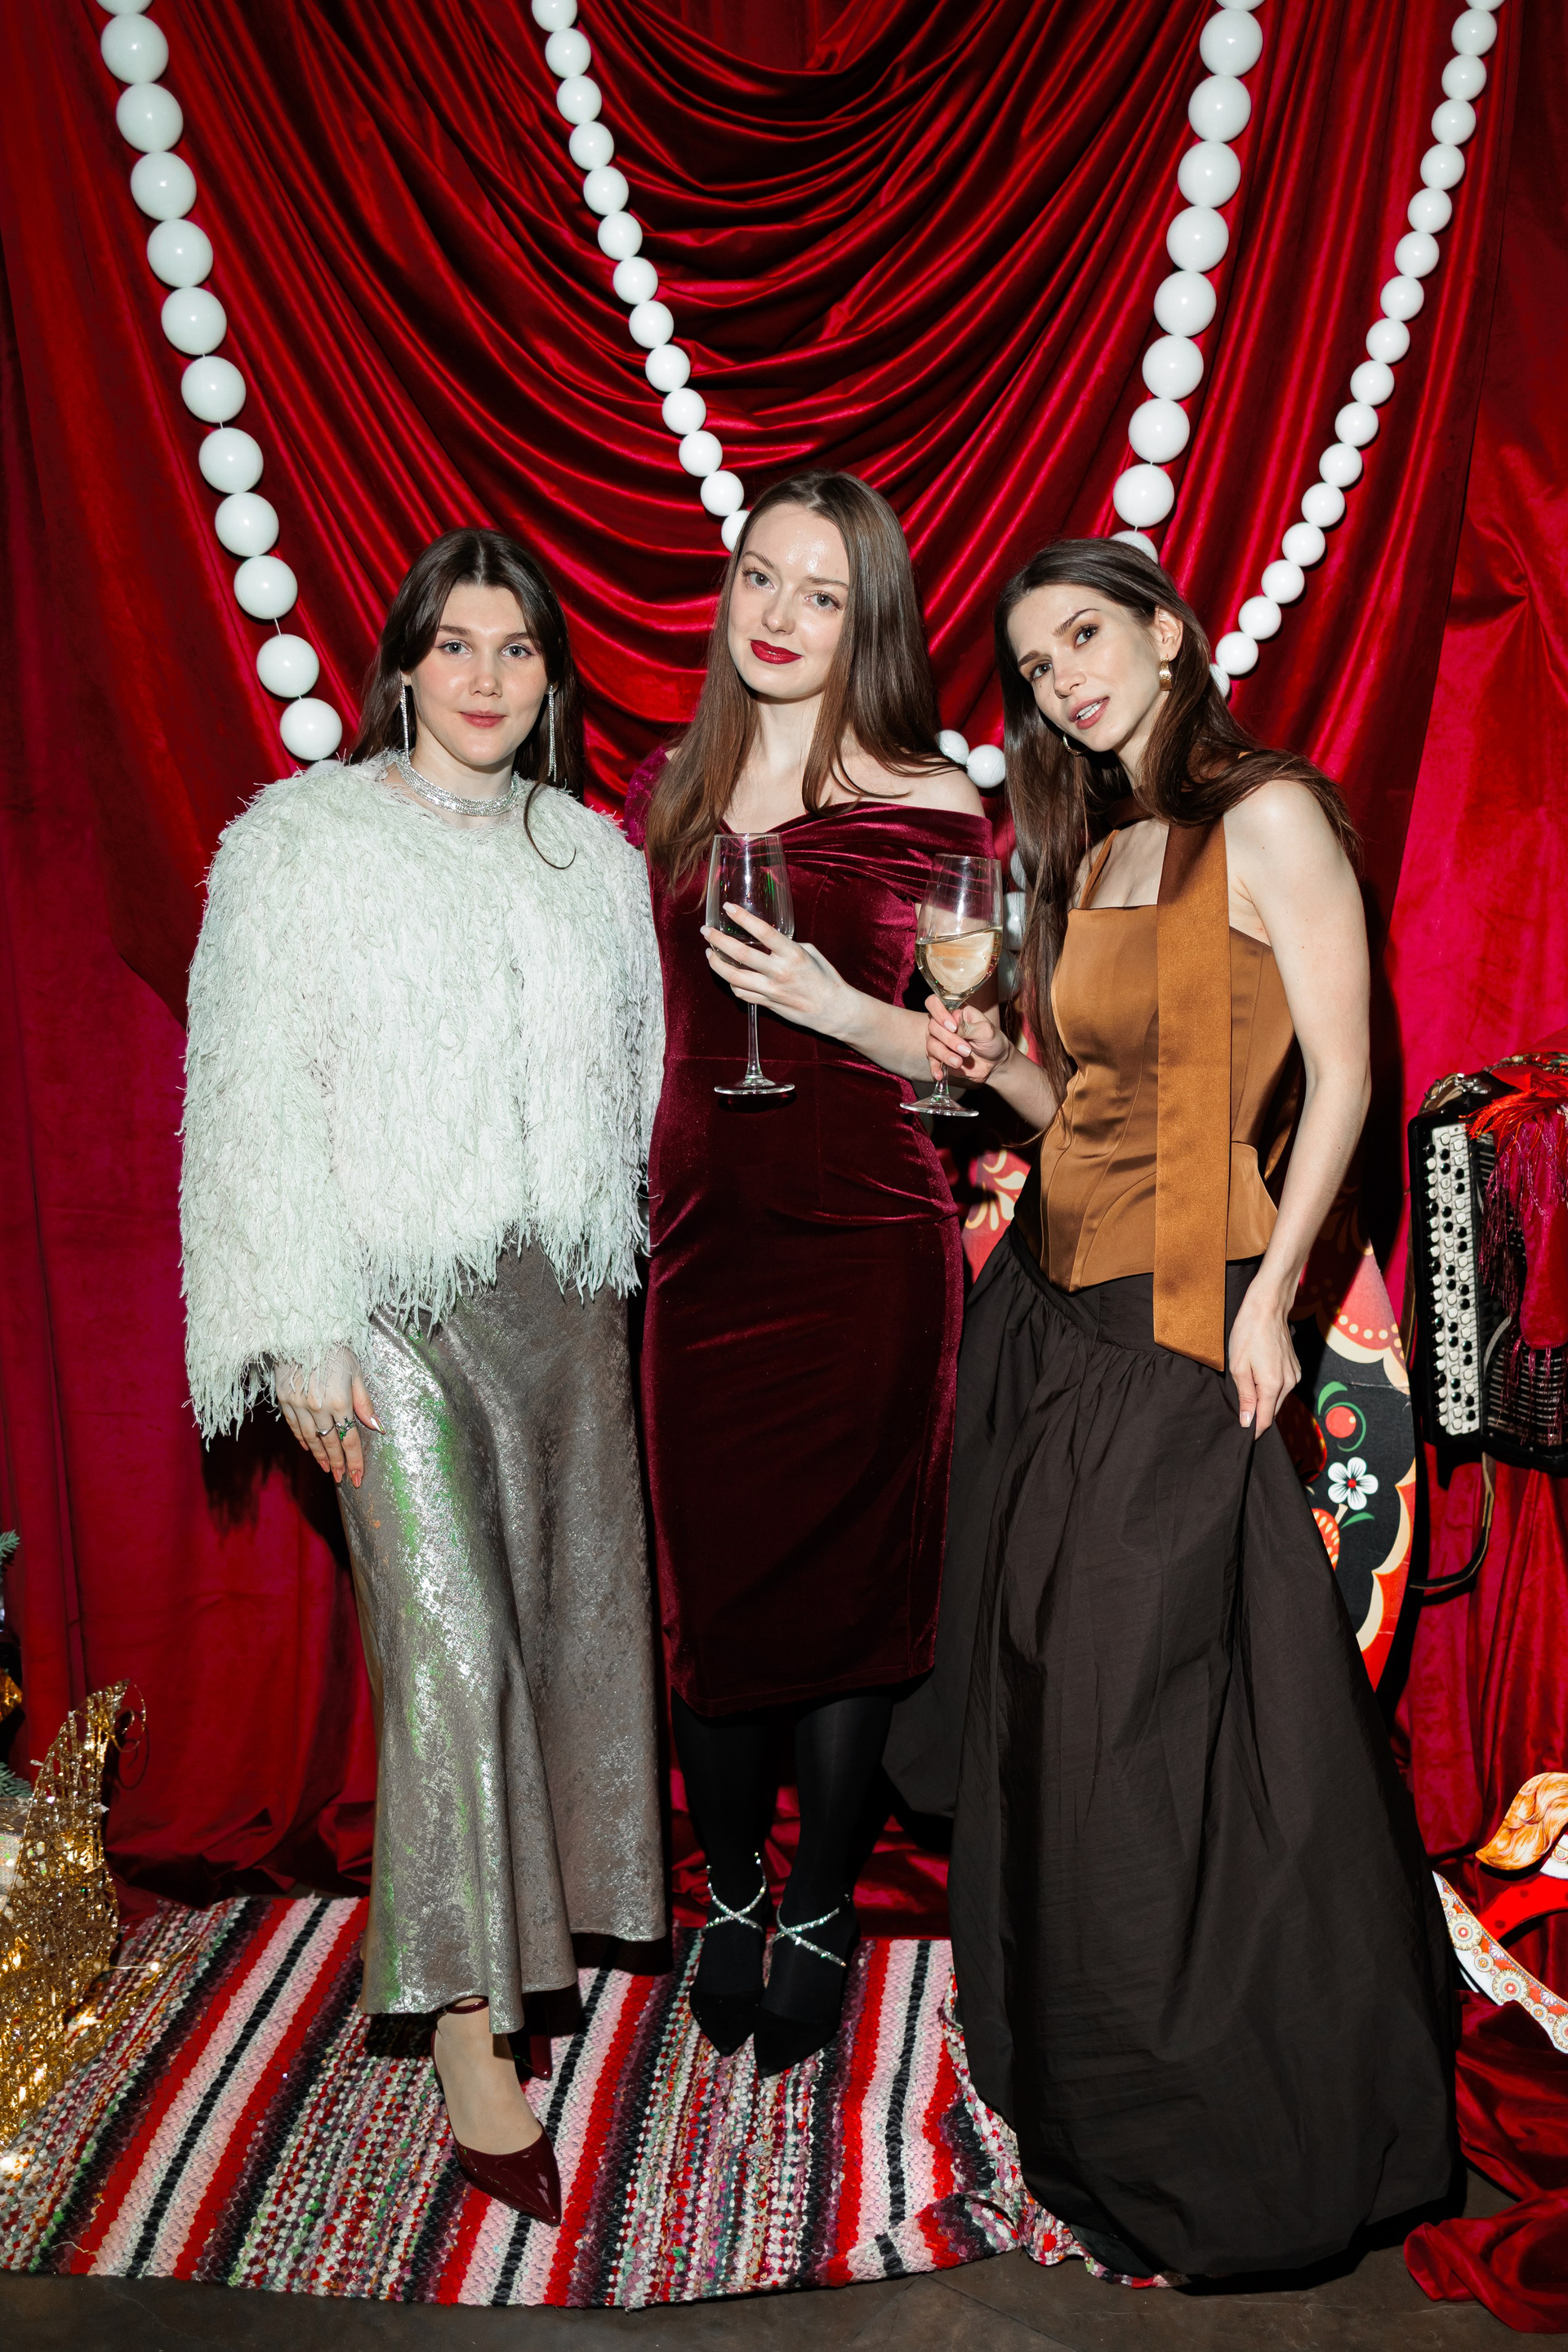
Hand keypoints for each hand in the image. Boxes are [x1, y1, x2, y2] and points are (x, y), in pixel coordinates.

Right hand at [275, 1346, 380, 1485]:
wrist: (302, 1330)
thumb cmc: (335, 1348)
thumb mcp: (356, 1372)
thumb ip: (364, 1403)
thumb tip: (377, 1427)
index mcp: (340, 1401)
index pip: (349, 1439)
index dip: (354, 1460)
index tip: (356, 1477)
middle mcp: (318, 1407)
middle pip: (330, 1443)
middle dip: (337, 1463)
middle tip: (341, 1478)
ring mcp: (298, 1404)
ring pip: (311, 1438)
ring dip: (319, 1455)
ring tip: (327, 1468)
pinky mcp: (284, 1398)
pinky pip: (294, 1426)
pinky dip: (302, 1439)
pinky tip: (309, 1448)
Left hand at [701, 903, 855, 1037]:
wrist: (833, 1009)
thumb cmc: (824, 978)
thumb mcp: (810, 952)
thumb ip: (786, 945)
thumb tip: (767, 939)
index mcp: (792, 954)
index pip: (763, 931)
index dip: (743, 917)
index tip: (729, 908)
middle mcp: (779, 972)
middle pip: (740, 954)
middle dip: (718, 940)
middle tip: (706, 931)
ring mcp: (771, 990)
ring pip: (734, 977)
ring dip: (717, 963)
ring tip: (709, 953)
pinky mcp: (767, 1004)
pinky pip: (741, 994)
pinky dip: (731, 983)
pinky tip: (727, 974)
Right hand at [924, 995, 1010, 1087]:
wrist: (996, 1064)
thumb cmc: (993, 1042)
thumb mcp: (986, 1031)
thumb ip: (968, 1026)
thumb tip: (954, 1020)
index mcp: (955, 1013)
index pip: (934, 1003)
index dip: (939, 1013)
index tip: (952, 1027)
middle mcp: (944, 1025)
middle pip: (932, 1026)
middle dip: (949, 1039)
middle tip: (967, 1050)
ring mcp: (941, 1042)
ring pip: (931, 1045)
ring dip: (945, 1054)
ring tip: (959, 1062)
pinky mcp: (941, 1058)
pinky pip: (932, 1062)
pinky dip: (935, 1068)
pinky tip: (940, 1075)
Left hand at [1227, 1277, 1300, 1437]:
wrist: (1268, 1308)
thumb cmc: (1249, 1333)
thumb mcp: (1238, 1366)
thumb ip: (1245, 1396)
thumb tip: (1247, 1421)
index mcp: (1273, 1385)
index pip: (1265, 1419)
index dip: (1253, 1430)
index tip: (1242, 1435)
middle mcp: (1289, 1383)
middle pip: (1273, 1411)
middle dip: (1258, 1416)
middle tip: (1239, 1414)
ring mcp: (1295, 1375)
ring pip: (1278, 1399)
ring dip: (1264, 1402)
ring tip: (1247, 1394)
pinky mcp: (1295, 1367)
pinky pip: (1283, 1387)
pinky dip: (1271, 1389)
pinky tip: (1258, 1380)